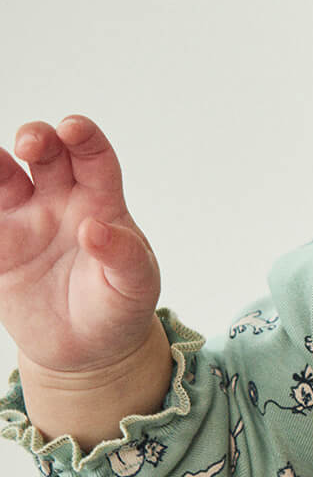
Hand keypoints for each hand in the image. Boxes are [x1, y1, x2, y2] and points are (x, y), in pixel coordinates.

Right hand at [0, 116, 159, 372]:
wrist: (88, 349)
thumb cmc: (121, 306)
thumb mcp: (136, 285)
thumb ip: (124, 256)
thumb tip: (96, 228)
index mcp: (101, 204)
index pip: (95, 159)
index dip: (84, 137)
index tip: (73, 127)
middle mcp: (61, 203)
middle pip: (46, 155)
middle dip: (37, 139)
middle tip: (31, 142)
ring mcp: (25, 222)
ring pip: (3, 179)